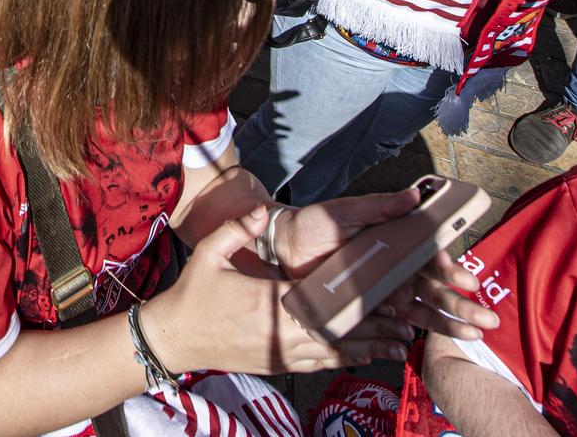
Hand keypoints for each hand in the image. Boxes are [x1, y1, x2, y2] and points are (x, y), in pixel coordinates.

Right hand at [138, 214, 418, 375]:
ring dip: (365, 349)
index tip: (383, 296)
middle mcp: (280, 331)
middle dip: (372, 329)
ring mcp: (278, 352)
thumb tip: (261, 210)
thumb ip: (237, 229)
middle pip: (337, 331)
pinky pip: (317, 366)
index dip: (355, 301)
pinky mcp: (275, 365)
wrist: (172, 338)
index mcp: (269, 301)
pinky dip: (342, 361)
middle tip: (403, 323)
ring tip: (396, 344)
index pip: (323, 301)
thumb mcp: (208, 254)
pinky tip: (362, 357)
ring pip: (332, 353)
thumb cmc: (191, 295)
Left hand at [273, 190, 498, 340]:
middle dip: (463, 305)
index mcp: (398, 244)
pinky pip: (392, 326)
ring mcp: (384, 292)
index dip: (449, 269)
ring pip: (422, 312)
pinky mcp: (366, 310)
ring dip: (449, 325)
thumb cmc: (318, 223)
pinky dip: (407, 336)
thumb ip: (380, 205)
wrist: (285, 245)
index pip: (432, 258)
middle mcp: (397, 270)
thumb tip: (414, 195)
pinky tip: (418, 344)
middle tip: (488, 319)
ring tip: (474, 336)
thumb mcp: (348, 210)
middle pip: (435, 290)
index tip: (463, 279)